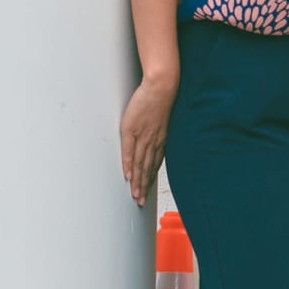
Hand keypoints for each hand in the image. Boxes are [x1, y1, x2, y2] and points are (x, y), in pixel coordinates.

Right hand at [119, 74, 176, 205]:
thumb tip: (152, 138)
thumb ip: (156, 131)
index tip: (147, 192)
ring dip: (137, 181)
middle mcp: (153, 141)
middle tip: (140, 202)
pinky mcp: (132, 129)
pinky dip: (129, 164)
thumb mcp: (159, 119)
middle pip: (147, 169)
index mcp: (160, 140)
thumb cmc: (159, 100)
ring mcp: (143, 136)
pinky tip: (127, 175)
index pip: (154, 164)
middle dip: (144, 187)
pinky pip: (130, 151)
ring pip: (140, 164)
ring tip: (134, 195)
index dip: (150, 179)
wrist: (161, 86)